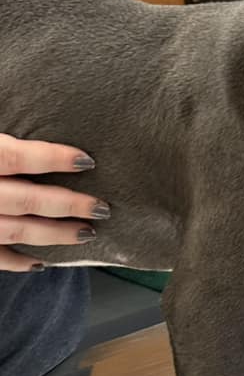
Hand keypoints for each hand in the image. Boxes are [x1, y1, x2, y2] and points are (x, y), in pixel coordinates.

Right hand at [0, 133, 109, 271]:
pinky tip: (42, 263)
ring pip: (17, 231)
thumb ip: (7, 141)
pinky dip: (19, 262)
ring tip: (88, 233)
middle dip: (70, 205)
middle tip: (103, 208)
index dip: (54, 158)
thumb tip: (35, 112)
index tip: (89, 161)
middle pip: (28, 199)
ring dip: (56, 234)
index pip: (17, 157)